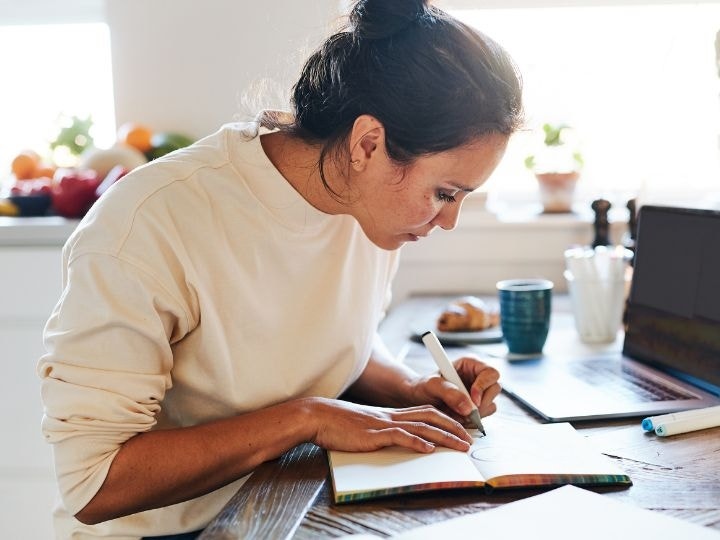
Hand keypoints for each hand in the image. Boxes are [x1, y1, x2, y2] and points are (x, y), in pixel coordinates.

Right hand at [307, 398, 472, 453]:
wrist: (320, 416)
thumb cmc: (339, 424)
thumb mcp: (366, 426)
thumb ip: (382, 431)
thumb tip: (397, 441)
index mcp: (391, 414)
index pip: (426, 413)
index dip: (446, 420)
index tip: (461, 430)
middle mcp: (391, 416)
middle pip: (431, 417)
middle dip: (454, 428)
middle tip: (470, 439)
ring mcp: (384, 423)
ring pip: (422, 426)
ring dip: (444, 436)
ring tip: (460, 446)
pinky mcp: (374, 433)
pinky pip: (399, 436)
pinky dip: (416, 442)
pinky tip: (428, 448)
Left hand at [408, 356, 500, 423]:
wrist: (417, 399)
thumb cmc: (423, 386)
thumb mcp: (432, 385)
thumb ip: (449, 393)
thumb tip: (469, 407)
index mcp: (470, 364)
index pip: (490, 373)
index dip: (484, 386)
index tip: (473, 400)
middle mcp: (478, 377)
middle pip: (495, 389)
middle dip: (480, 404)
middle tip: (463, 413)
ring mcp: (480, 392)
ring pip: (491, 405)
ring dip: (474, 414)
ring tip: (452, 413)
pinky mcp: (478, 406)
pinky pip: (484, 416)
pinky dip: (471, 420)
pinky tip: (456, 417)